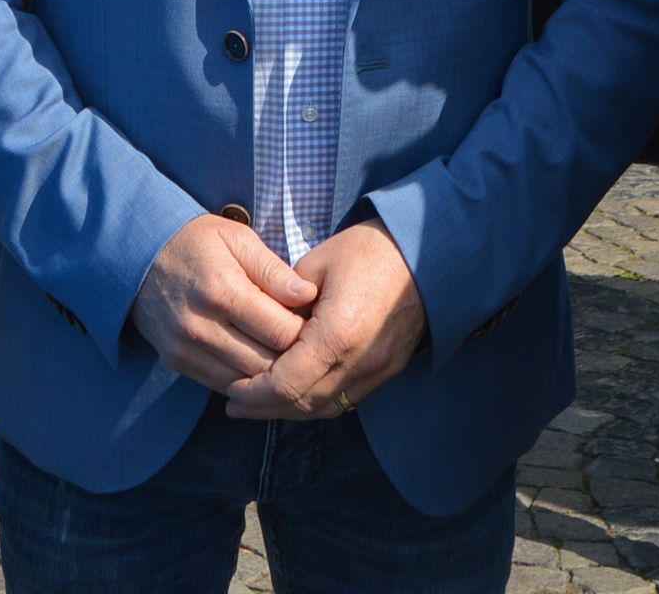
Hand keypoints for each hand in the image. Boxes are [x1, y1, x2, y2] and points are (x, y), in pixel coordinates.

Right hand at [131, 214, 317, 394]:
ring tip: (292, 360)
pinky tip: (263, 368)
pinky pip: (223, 386)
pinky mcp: (177, 362)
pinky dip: (247, 381)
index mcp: (221, 290)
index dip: (308, 332)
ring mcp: (186, 348)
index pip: (281, 331)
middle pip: (267, 363)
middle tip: (312, 348)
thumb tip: (309, 295)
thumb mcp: (237, 239)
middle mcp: (201, 325)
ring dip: (273, 376)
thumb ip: (274, 270)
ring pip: (247, 382)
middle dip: (295, 359)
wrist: (136, 255)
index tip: (318, 324)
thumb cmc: (196, 242)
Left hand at [225, 220, 425, 420]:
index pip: (286, 383)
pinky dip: (316, 401)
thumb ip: (284, 302)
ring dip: (289, 410)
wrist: (426, 252)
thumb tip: (260, 330)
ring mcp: (378, 369)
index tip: (232, 389)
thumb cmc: (368, 250)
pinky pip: (345, 400)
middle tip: (236, 404)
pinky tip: (295, 394)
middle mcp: (360, 361)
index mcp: (339, 333)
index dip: (254, 392)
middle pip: (303, 404)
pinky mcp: (388, 369)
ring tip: (258, 405)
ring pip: (325, 408)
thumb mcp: (316, 264)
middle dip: (265, 408)